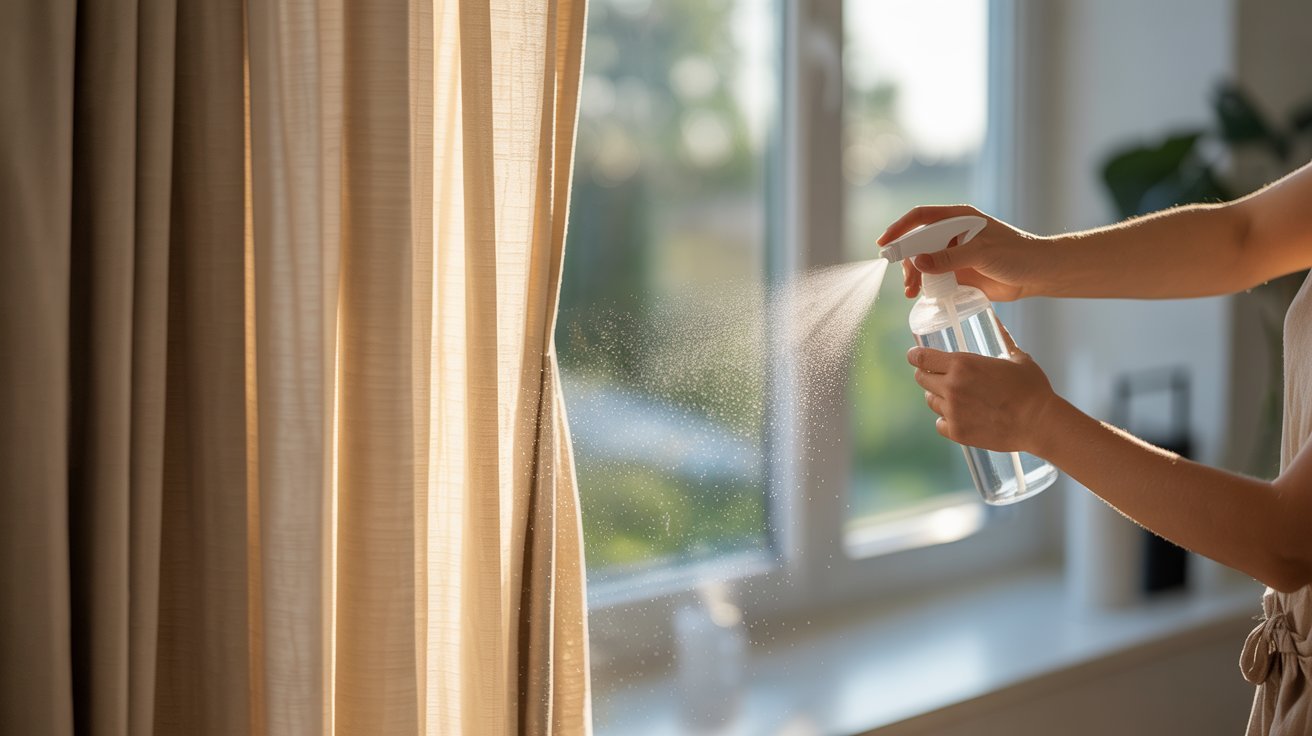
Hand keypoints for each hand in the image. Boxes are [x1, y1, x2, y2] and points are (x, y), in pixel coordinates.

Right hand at [877, 204, 1049, 300]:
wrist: (1039, 273)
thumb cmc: (1017, 254)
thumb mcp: (982, 253)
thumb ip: (950, 258)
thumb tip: (918, 263)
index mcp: (958, 218)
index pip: (921, 218)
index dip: (900, 228)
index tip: (884, 244)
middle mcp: (953, 234)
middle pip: (918, 243)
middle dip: (908, 261)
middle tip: (907, 282)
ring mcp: (955, 254)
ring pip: (924, 263)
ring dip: (915, 277)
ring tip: (912, 293)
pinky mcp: (960, 273)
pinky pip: (935, 279)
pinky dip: (926, 288)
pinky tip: (923, 297)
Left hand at [906, 322, 1061, 453]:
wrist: (1039, 423)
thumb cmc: (1031, 388)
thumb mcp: (1016, 357)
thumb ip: (1003, 340)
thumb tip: (997, 322)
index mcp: (962, 364)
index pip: (922, 358)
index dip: (915, 356)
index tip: (914, 356)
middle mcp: (951, 387)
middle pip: (921, 379)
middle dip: (926, 375)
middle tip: (936, 375)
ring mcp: (953, 411)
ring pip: (931, 401)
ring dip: (938, 397)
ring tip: (954, 397)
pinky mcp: (957, 432)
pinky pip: (940, 424)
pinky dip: (946, 420)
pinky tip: (959, 416)